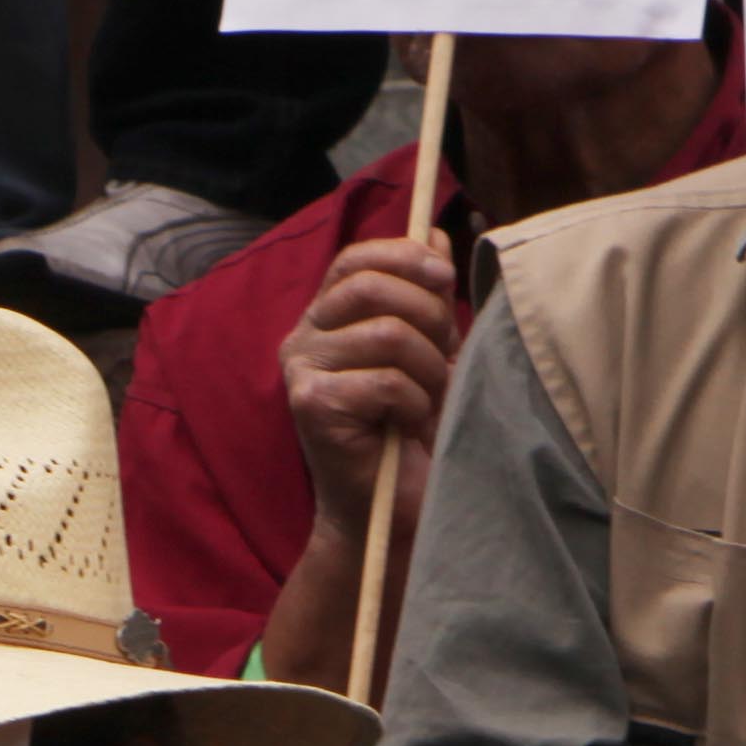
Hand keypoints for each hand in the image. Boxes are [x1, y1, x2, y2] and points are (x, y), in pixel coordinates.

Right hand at [282, 234, 464, 546]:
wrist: (391, 511)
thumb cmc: (410, 433)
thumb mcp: (428, 351)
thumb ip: (425, 296)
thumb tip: (434, 234)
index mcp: (325, 318)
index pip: (354, 259)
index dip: (403, 257)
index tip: (444, 276)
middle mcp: (303, 337)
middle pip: (370, 287)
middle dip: (426, 317)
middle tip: (443, 359)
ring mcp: (301, 371)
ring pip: (386, 334)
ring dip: (426, 369)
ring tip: (428, 402)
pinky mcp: (310, 405)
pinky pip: (384, 380)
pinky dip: (413, 403)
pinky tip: (407, 427)